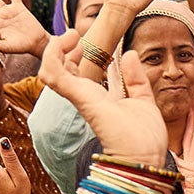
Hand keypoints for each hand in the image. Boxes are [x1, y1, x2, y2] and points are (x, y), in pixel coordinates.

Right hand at [37, 31, 169, 161]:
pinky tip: (66, 44)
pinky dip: (53, 56)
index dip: (72, 54)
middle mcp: (85, 98)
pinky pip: (54, 75)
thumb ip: (135, 79)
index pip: (73, 73)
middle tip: (74, 34)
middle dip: (61, 48)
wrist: (144, 159)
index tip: (82, 41)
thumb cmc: (144, 140)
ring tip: (70, 36)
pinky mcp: (80, 99)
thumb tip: (131, 54)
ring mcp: (81, 98)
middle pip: (58, 70)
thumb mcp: (143, 100)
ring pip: (50, 70)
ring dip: (54, 50)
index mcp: (97, 98)